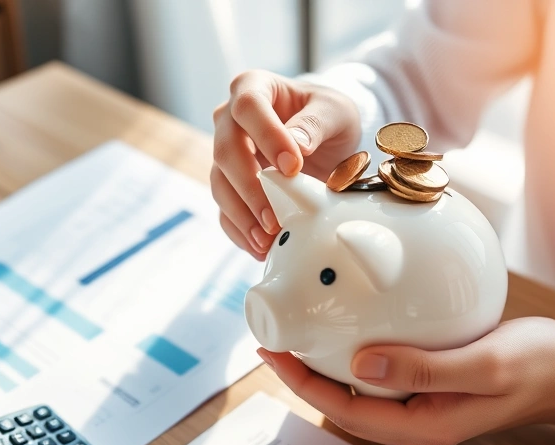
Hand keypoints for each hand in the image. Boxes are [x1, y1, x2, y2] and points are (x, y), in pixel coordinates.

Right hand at [212, 70, 360, 259]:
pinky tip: (260, 248)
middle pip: (225, 150)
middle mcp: (229, 120)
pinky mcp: (229, 185)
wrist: (324, 137)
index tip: (293, 165)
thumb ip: (316, 123)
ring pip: (219, 184)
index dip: (267, 136)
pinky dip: (240, 231)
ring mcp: (225, 154)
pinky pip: (224, 210)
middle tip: (275, 216)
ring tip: (267, 239)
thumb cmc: (328, 115)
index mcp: (253, 87)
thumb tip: (295, 146)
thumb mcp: (335, 111)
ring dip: (242, 215)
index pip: (248, 107)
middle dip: (250, 187)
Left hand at [257, 317, 554, 444]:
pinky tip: (350, 328)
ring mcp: (424, 410)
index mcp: (425, 427)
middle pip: (344, 404)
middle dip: (305, 376)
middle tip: (276, 337)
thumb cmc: (537, 367)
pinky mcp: (431, 390)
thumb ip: (424, 369)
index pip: (346, 411)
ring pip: (360, 393)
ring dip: (328, 367)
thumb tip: (360, 364)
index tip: (274, 352)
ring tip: (301, 332)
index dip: (303, 384)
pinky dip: (359, 355)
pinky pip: (383, 377)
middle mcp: (418, 425)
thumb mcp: (484, 364)